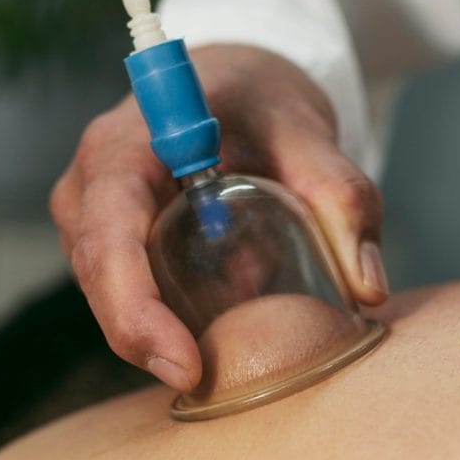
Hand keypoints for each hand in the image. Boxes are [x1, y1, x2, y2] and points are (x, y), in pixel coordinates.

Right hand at [51, 44, 387, 390]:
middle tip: (206, 380)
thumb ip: (342, 197)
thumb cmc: (260, 95)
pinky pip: (126, 287)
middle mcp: (91, 181)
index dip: (135, 308)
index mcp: (124, 146)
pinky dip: (167, 310)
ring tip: (223, 330)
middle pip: (98, 278)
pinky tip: (212, 313)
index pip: (108, 237)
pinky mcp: (106, 235)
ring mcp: (90, 212)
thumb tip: (368, 289)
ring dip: (161, 324)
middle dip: (147, 337)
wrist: (232, 78)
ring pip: (108, 291)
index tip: (185, 364)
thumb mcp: (308, 132)